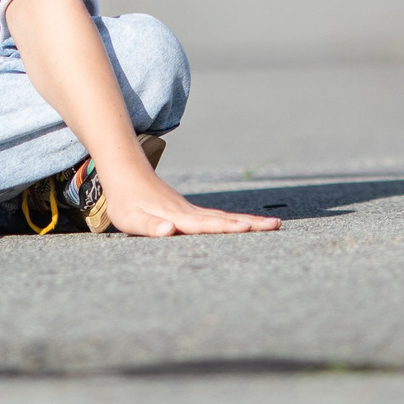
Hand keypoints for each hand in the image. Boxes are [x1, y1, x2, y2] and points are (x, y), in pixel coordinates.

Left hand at [89, 161, 280, 238]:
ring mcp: (191, 210)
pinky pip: (217, 217)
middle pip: (225, 219)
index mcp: (178, 217)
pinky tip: (245, 226)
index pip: (206, 224)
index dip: (226, 228)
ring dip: (248, 221)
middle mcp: (189, 212)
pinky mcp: (189, 211)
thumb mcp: (131, 219)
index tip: (247, 228)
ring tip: (273, 225)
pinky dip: (235, 221)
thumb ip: (150, 226)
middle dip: (251, 224)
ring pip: (224, 216)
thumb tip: (170, 231)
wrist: (126, 172)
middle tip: (277, 226)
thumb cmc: (126, 201)